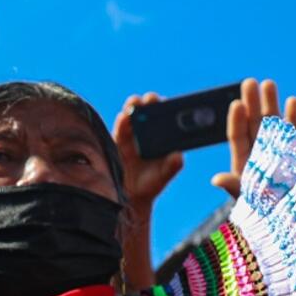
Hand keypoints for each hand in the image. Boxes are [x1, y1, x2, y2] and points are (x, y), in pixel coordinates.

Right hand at [113, 94, 185, 208]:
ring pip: (132, 115)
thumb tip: (178, 156)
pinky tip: (124, 118)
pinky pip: (119, 128)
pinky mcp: (117, 140)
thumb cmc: (151, 184)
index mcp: (162, 137)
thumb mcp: (164, 176)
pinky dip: (121, 121)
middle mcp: (146, 132)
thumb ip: (172, 166)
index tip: (168, 102)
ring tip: (135, 103)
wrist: (130, 196)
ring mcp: (131, 135)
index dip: (167, 107)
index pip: (166, 116)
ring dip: (133, 107)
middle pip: (148, 111)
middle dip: (149, 102)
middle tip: (151, 99)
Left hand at [212, 78, 295, 197]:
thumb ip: (235, 188)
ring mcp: (282, 153)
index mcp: (246, 165)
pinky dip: (294, 116)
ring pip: (274, 124)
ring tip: (268, 83)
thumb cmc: (274, 215)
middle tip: (249, 82)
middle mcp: (262, 156)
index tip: (236, 103)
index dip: (236, 121)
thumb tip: (215, 179)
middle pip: (254, 125)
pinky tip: (292, 100)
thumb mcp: (252, 202)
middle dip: (252, 103)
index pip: (238, 138)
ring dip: (271, 104)